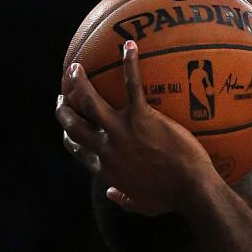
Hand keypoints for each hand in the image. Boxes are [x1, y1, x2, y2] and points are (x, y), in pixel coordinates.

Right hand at [56, 40, 215, 215]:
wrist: (189, 189)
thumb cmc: (170, 199)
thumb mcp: (141, 206)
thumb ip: (124, 199)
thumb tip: (112, 194)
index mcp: (105, 168)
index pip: (77, 149)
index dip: (68, 136)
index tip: (66, 127)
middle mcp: (106, 148)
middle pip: (74, 124)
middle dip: (63, 108)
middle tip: (61, 95)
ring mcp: (121, 131)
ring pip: (89, 101)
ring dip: (78, 82)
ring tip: (75, 67)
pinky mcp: (141, 117)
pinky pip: (132, 85)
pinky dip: (129, 63)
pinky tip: (129, 45)